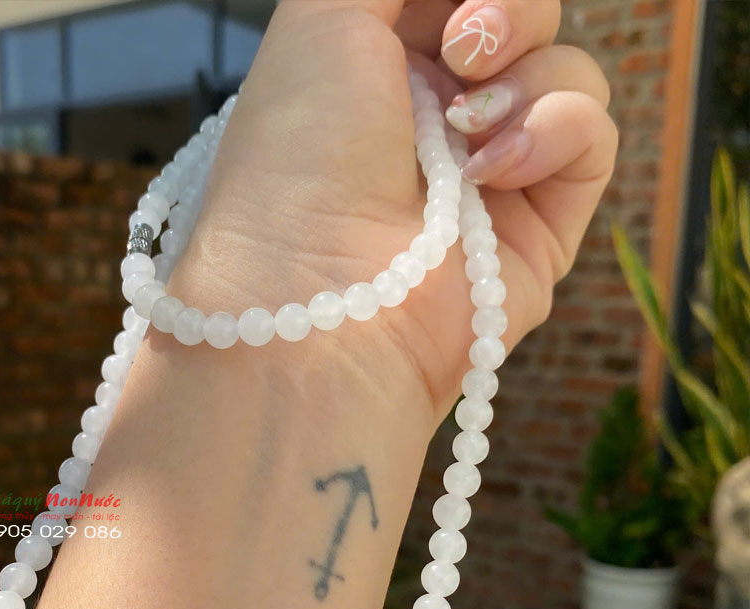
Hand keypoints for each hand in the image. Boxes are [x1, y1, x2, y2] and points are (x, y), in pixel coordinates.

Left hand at [168, 0, 616, 425]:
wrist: (318, 295)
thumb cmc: (300, 156)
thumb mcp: (322, 18)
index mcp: (381, 71)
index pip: (456, 3)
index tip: (445, 11)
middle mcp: (437, 122)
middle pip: (522, 26)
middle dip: (507, 16)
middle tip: (464, 52)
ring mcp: (492, 176)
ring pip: (566, 74)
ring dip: (527, 79)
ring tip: (466, 128)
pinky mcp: (540, 228)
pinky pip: (592, 139)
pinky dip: (560, 131)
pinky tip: (498, 170)